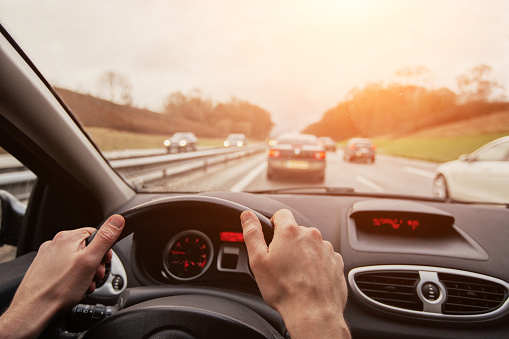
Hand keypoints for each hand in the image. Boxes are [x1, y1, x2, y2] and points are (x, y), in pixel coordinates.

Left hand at [0, 214, 124, 338]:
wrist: (34, 310)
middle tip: (93, 277)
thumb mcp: (90, 261)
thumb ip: (105, 239)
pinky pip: (66, 270)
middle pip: (87, 249)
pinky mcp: (44, 270)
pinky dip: (74, 279)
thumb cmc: (59, 288)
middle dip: (95, 265)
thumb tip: (117, 219)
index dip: (104, 250)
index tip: (103, 263)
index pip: (96, 235)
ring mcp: (48, 257)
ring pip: (77, 262)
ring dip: (86, 274)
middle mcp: (55, 244)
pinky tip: (74, 289)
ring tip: (83, 286)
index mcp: (67, 237)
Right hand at [240, 209, 349, 338]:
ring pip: (310, 245)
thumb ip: (252, 234)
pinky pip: (323, 258)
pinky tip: (309, 280)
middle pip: (296, 231)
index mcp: (291, 232)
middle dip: (288, 243)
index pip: (281, 214)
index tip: (271, 238)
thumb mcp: (258, 261)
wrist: (313, 312)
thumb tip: (247, 216)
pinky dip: (317, 266)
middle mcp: (312, 236)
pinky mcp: (336, 262)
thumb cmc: (285, 290)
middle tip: (280, 263)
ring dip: (303, 254)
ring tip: (295, 275)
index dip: (273, 224)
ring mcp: (326, 249)